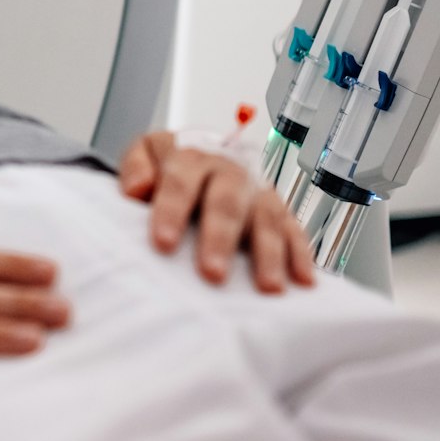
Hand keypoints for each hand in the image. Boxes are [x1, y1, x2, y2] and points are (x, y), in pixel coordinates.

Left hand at [119, 131, 315, 292]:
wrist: (202, 154)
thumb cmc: (170, 164)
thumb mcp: (145, 153)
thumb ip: (136, 166)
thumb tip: (137, 188)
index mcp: (192, 156)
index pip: (181, 181)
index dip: (172, 210)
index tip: (163, 242)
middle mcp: (229, 172)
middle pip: (227, 201)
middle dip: (220, 237)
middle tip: (211, 273)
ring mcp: (257, 191)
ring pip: (266, 217)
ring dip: (268, 253)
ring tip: (267, 287)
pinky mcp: (280, 212)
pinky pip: (295, 230)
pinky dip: (301, 254)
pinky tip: (303, 280)